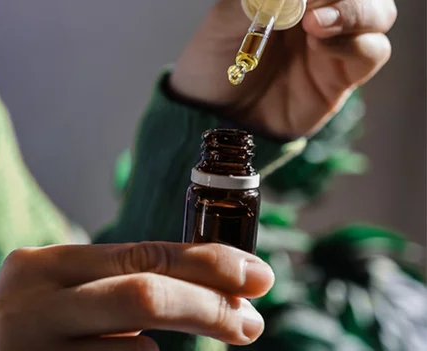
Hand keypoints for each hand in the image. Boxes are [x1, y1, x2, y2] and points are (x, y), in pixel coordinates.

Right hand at [0, 243, 274, 349]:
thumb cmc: (39, 336)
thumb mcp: (65, 295)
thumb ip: (121, 280)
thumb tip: (226, 284)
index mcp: (37, 267)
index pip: (138, 255)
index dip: (207, 264)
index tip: (256, 276)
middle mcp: (29, 307)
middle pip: (143, 296)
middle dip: (208, 308)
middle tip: (249, 324)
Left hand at [170, 0, 396, 138]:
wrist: (212, 111)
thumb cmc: (215, 61)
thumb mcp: (224, 20)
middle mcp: (322, 12)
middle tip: (311, 4)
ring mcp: (336, 42)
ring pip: (378, 14)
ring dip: (354, 12)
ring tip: (314, 23)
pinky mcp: (344, 75)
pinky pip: (372, 51)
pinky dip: (354, 43)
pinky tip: (319, 43)